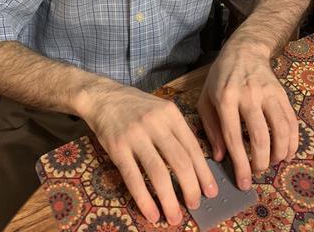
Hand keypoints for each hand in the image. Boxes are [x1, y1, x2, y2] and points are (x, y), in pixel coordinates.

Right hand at [82, 85, 217, 224]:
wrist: (103, 96)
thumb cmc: (135, 106)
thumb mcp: (161, 109)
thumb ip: (176, 131)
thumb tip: (195, 166)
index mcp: (170, 113)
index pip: (192, 147)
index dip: (204, 172)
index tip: (210, 191)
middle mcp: (155, 123)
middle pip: (180, 161)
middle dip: (191, 188)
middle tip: (195, 205)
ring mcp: (135, 135)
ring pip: (158, 173)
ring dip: (169, 200)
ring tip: (175, 217)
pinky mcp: (117, 146)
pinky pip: (133, 178)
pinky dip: (144, 199)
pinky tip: (152, 214)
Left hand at [196, 44, 298, 190]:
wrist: (244, 50)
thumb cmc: (220, 77)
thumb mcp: (206, 98)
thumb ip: (210, 127)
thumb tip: (220, 157)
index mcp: (225, 98)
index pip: (234, 137)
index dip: (240, 164)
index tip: (243, 183)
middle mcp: (248, 95)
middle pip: (260, 137)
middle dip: (261, 162)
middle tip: (257, 173)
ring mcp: (267, 93)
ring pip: (280, 131)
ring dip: (279, 154)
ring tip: (272, 164)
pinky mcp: (282, 93)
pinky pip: (291, 122)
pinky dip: (292, 142)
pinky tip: (287, 153)